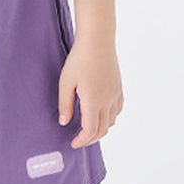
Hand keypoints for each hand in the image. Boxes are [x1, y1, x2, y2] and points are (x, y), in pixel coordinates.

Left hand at [57, 33, 123, 148]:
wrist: (98, 40)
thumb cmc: (79, 58)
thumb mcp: (66, 81)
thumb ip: (65, 103)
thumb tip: (65, 122)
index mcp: (93, 102)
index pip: (90, 131)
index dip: (82, 140)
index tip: (73, 143)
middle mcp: (107, 101)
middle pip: (102, 129)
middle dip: (91, 138)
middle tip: (79, 140)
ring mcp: (115, 94)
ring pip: (112, 121)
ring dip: (101, 129)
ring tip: (89, 129)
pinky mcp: (118, 87)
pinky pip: (118, 109)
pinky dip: (111, 118)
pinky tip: (103, 114)